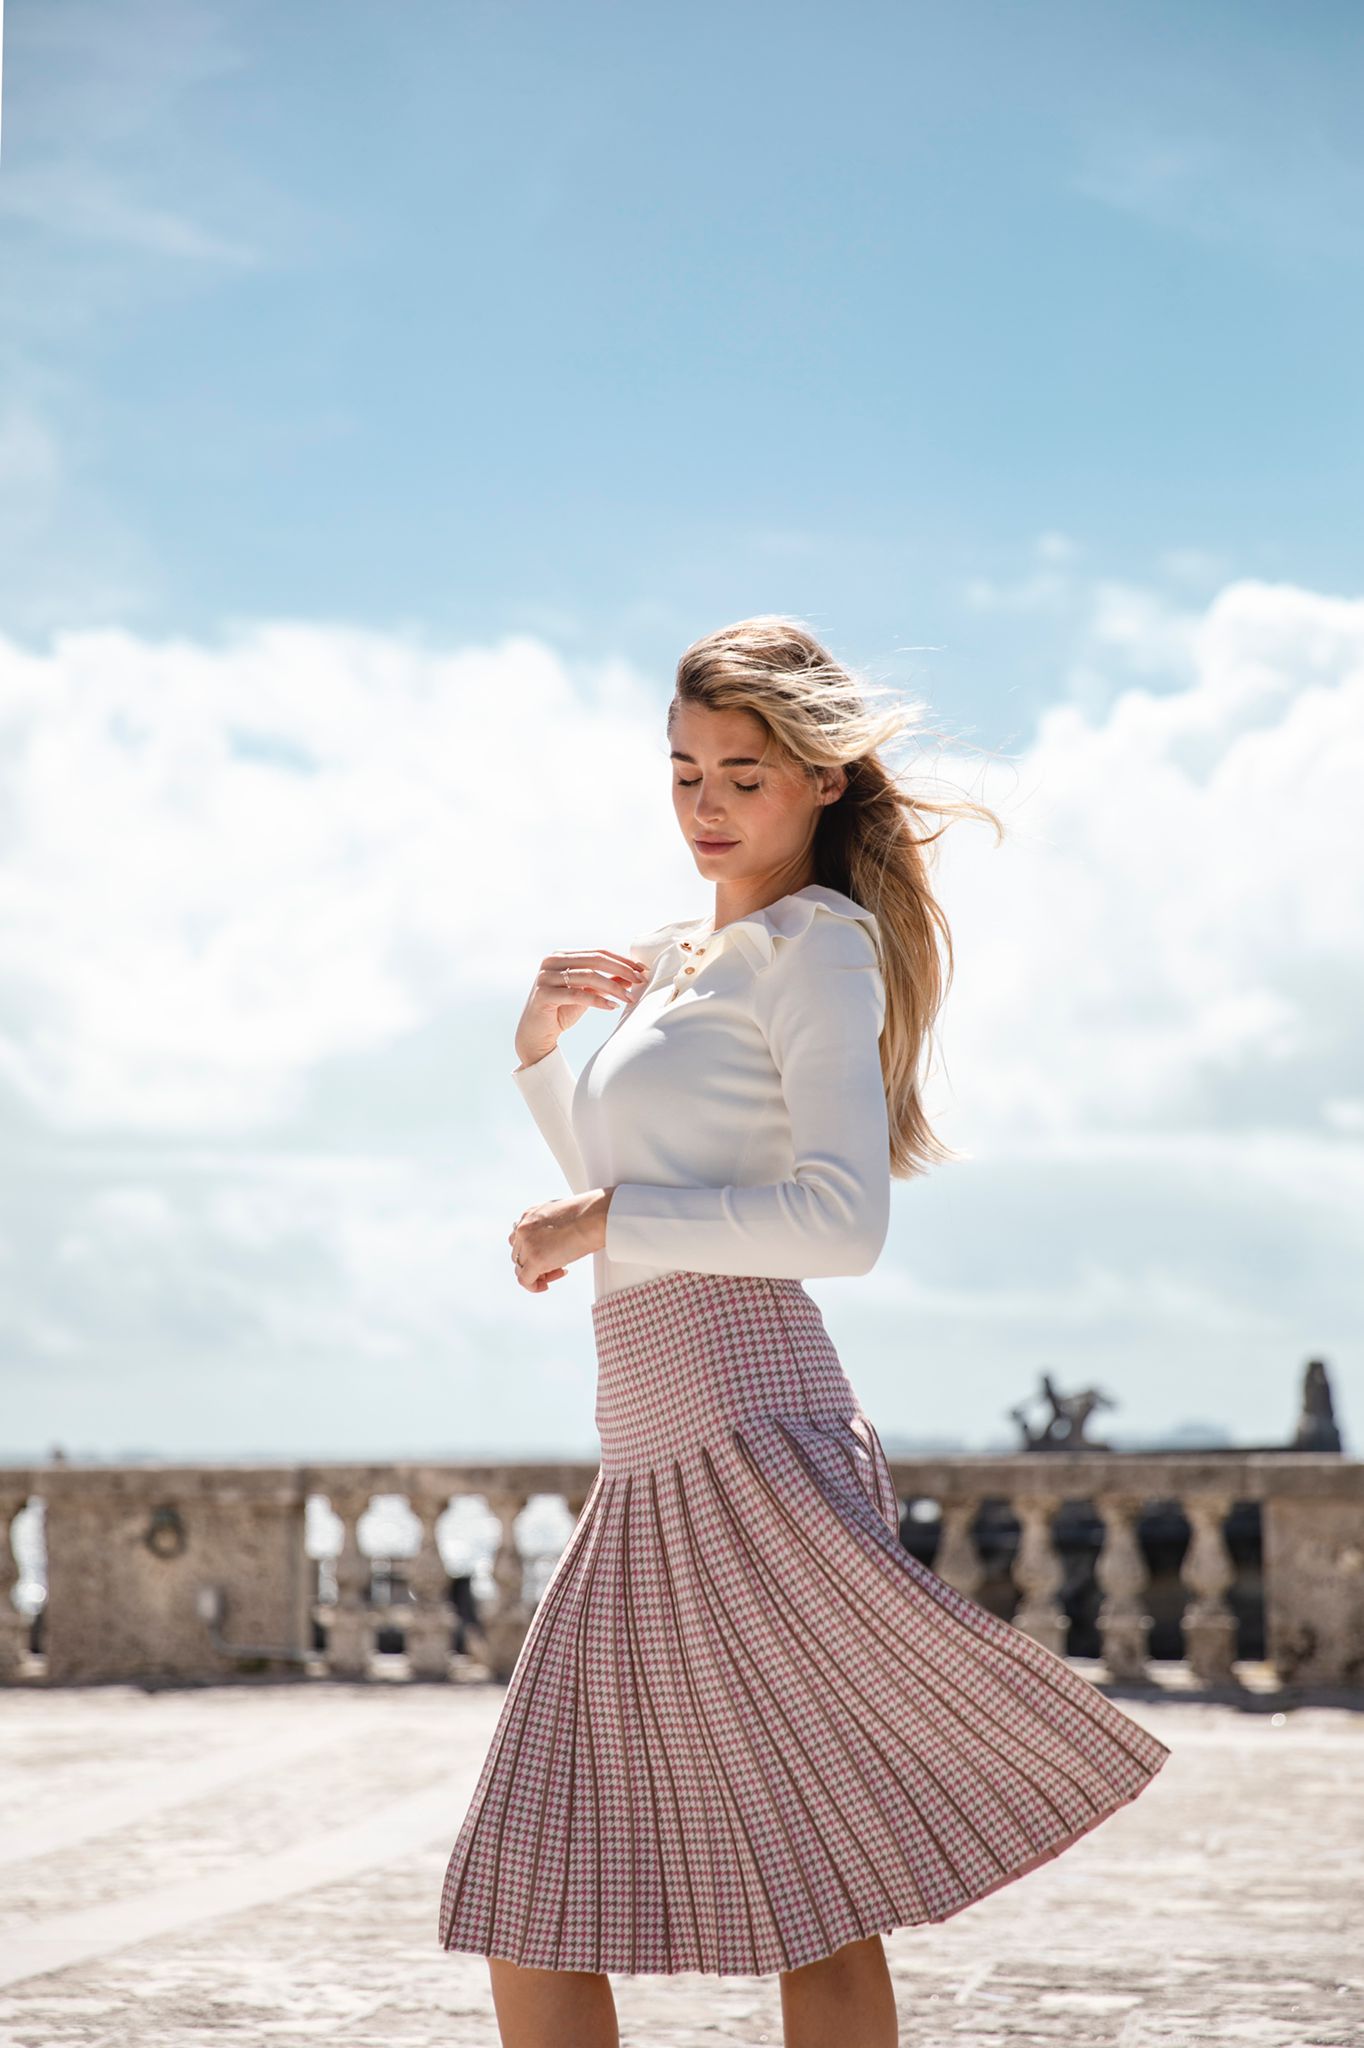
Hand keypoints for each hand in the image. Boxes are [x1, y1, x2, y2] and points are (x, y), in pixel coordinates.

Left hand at [509, 1187, 614, 1291]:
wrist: (595, 1216)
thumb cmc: (588, 1214)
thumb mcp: (560, 1215)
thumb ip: (549, 1227)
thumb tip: (553, 1244)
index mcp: (529, 1215)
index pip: (519, 1239)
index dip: (532, 1251)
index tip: (548, 1254)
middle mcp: (523, 1228)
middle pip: (519, 1255)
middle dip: (536, 1263)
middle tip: (556, 1266)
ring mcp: (527, 1244)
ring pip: (521, 1268)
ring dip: (538, 1274)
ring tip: (558, 1272)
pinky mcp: (535, 1259)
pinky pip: (525, 1281)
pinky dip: (534, 1286)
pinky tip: (546, 1286)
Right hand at [514, 947, 649, 1068]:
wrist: (536, 1034)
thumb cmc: (561, 1011)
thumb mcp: (586, 993)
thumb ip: (604, 981)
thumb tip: (630, 975)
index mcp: (561, 955)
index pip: (597, 953)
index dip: (621, 960)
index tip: (641, 970)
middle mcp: (551, 961)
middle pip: (594, 960)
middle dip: (621, 970)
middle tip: (640, 981)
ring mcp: (546, 976)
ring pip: (588, 976)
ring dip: (613, 987)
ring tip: (628, 998)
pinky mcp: (544, 994)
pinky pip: (577, 994)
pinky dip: (598, 1000)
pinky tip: (612, 1007)